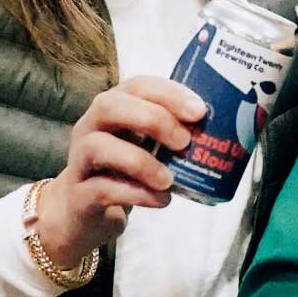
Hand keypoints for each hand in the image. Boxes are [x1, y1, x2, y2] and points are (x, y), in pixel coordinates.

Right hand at [35, 76, 206, 266]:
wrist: (82, 211)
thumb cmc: (122, 170)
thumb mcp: (145, 145)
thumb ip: (170, 134)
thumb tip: (218, 132)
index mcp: (112, 107)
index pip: (137, 85)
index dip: (168, 94)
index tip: (199, 110)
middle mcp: (90, 126)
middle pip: (110, 106)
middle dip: (152, 119)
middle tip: (184, 141)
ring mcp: (80, 159)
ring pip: (100, 147)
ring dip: (142, 162)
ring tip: (170, 180)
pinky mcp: (79, 194)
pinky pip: (103, 189)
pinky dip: (137, 194)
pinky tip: (161, 200)